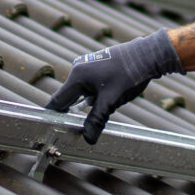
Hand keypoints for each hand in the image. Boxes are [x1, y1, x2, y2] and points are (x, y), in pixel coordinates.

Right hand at [45, 29, 181, 142]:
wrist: (148, 55)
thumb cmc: (128, 75)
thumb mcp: (111, 101)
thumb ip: (96, 120)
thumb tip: (87, 139)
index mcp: (77, 76)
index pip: (57, 101)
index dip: (53, 116)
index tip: (47, 128)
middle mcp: (78, 69)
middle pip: (68, 97)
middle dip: (71, 113)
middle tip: (72, 129)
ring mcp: (88, 66)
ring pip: (81, 92)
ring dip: (86, 105)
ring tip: (96, 113)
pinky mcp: (97, 66)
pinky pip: (89, 86)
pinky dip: (93, 96)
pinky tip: (107, 100)